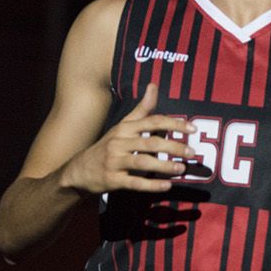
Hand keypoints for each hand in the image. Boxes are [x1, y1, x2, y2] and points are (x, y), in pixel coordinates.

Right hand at [59, 83, 191, 194]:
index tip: (192, 129)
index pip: (152, 121)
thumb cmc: (107, 147)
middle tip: (192, 152)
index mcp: (124, 128)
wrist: (78, 171)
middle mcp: (119, 143)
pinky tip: (167, 185)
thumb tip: (153, 85)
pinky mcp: (112, 180)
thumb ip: (141, 109)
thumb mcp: (122, 127)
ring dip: (164, 165)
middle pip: (150, 142)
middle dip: (173, 146)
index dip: (173, 123)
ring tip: (182, 168)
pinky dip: (152, 185)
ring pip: (143, 162)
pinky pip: (135, 183)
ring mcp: (115, 162)